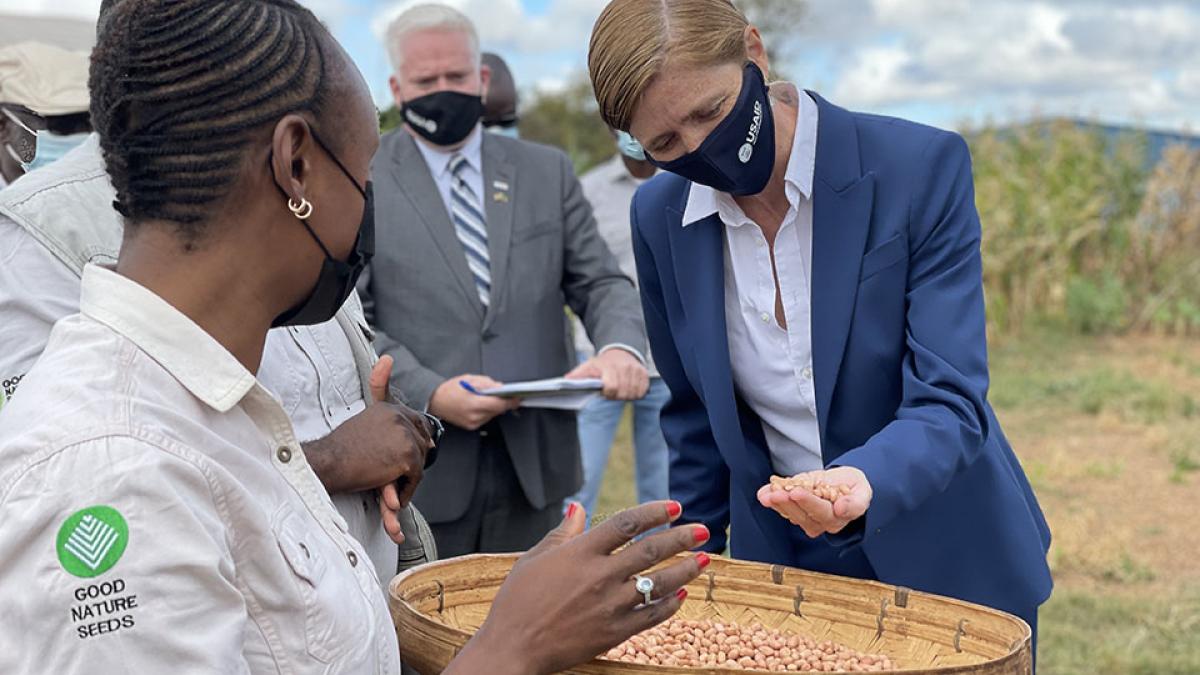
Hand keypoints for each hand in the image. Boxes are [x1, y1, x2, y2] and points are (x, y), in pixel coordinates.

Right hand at [304, 355, 431, 499]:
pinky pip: (416, 475)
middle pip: (421, 439)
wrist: (328, 462)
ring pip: (420, 458)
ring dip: (410, 475)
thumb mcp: (363, 429)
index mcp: (387, 409)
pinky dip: (408, 489)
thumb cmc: (339, 451)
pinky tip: (397, 499)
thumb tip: (401, 442)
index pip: (415, 420)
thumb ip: (383, 430)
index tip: (424, 447)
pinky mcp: (407, 454)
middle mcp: (398, 417)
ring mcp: (404, 435)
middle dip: (417, 458)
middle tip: (408, 474)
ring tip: (398, 488)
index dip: (419, 436)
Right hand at [428, 374, 517, 430]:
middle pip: (498, 411)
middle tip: (505, 394)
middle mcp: (474, 416)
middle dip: (502, 402)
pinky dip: (487, 411)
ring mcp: (472, 423)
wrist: (435, 400)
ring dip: (494, 406)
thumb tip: (502, 388)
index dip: (511, 401)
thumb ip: (488, 384)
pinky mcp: (471, 426)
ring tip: (488, 397)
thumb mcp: (470, 379)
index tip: (518, 397)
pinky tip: (481, 404)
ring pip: (493, 415)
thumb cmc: (450, 389)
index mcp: (474, 403)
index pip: (499, 405)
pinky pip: (486, 418)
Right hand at [453, 501, 707, 674]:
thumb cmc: (517, 601)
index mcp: (580, 552)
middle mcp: (599, 576)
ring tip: (705, 559)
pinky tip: (682, 594)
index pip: (626, 524)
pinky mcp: (614, 633)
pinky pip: (651, 616)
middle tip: (703, 530)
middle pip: (650, 550)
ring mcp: (609, 606)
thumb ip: (563, 533)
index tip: (675, 507)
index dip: (654, 513)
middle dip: (682, 538)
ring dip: (686, 569)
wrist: (513, 648)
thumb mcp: (534, 559)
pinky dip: (670, 604)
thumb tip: (577, 506)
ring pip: (659, 583)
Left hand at [566, 348, 648, 400]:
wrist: (621, 352)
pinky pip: (642, 391)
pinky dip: (636, 392)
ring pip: (633, 393)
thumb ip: (578, 375)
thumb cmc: (603, 363)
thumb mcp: (589, 366)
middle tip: (612, 391)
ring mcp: (636, 370)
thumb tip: (566, 381)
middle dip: (616, 395)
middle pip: (623, 392)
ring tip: (620, 388)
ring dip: (626, 395)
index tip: (605, 391)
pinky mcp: (645, 374)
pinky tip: (629, 388)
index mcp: (610, 366)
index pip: (612, 387)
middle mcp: (625, 367)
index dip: (608, 393)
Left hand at [755, 466, 872, 536]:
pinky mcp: (796, 511)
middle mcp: (820, 523)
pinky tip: (763, 493)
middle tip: (777, 493)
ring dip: (777, 504)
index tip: (797, 492)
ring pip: (790, 514)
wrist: (845, 484)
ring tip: (767, 494)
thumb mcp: (863, 492)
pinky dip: (772, 501)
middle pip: (802, 515)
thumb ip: (855, 503)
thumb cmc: (855, 488)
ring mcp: (806, 519)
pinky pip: (783, 508)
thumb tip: (841, 509)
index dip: (808, 502)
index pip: (821, 512)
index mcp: (837, 519)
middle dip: (788, 504)